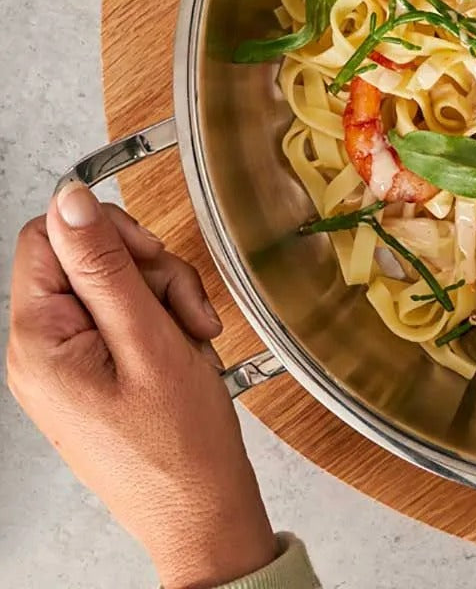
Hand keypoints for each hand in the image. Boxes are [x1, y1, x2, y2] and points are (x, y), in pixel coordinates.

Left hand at [6, 183, 276, 588]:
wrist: (201, 509)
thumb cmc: (178, 444)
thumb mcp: (149, 341)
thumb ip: (107, 268)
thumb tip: (71, 200)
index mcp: (39, 342)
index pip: (50, 238)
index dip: (106, 234)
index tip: (151, 259)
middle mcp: (42, 351)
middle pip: (88, 259)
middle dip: (148, 270)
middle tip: (183, 306)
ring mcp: (69, 364)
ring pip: (117, 284)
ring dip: (166, 297)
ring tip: (194, 336)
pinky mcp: (96, 372)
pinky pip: (127, 318)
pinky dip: (165, 321)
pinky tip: (188, 348)